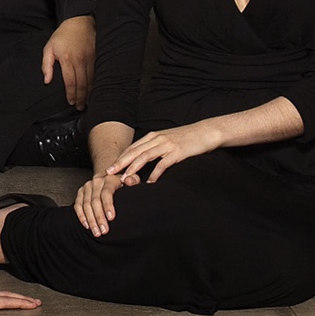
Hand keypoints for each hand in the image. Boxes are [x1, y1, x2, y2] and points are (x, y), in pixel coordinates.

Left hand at [41, 16, 95, 109]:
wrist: (78, 22)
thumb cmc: (62, 36)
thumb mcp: (49, 47)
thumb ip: (46, 65)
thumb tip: (47, 80)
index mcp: (67, 59)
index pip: (70, 81)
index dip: (71, 94)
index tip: (71, 102)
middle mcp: (80, 61)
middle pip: (82, 84)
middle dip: (81, 98)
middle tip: (80, 107)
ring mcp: (90, 59)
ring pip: (91, 80)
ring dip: (89, 93)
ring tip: (87, 103)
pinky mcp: (96, 57)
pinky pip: (96, 74)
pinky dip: (95, 84)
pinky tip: (94, 90)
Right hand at [73, 168, 128, 236]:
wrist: (110, 177)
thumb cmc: (123, 183)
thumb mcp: (132, 180)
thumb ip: (133, 180)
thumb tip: (128, 181)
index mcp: (109, 178)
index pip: (106, 192)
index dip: (108, 205)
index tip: (111, 218)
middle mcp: (96, 181)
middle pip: (95, 201)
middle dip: (99, 217)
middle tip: (104, 231)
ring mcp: (87, 186)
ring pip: (86, 204)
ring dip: (91, 220)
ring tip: (97, 232)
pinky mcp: (81, 192)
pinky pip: (78, 205)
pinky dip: (81, 216)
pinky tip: (87, 225)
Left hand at [105, 121, 221, 190]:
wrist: (205, 132)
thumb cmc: (187, 139)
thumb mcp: (168, 141)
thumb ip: (156, 148)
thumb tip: (145, 160)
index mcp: (153, 136)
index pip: (132, 148)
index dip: (120, 158)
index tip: (109, 167)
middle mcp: (157, 139)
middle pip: (134, 151)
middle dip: (120, 163)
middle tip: (108, 173)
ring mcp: (167, 145)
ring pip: (144, 156)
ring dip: (132, 168)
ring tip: (124, 179)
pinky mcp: (177, 152)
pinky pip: (162, 164)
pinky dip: (154, 174)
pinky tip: (149, 183)